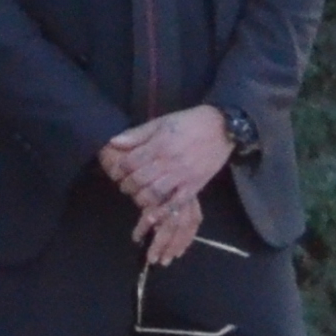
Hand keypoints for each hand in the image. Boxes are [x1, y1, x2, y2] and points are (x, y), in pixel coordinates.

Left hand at [102, 105, 230, 252]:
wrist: (222, 128)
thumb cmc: (188, 123)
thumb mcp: (161, 122)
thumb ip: (137, 134)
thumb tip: (114, 142)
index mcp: (159, 145)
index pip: (130, 162)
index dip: (118, 169)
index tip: (116, 172)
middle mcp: (169, 162)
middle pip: (139, 180)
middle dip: (126, 185)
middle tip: (125, 185)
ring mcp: (182, 176)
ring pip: (154, 194)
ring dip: (140, 198)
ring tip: (138, 194)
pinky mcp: (194, 186)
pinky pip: (176, 203)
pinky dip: (162, 210)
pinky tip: (152, 212)